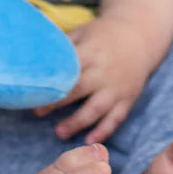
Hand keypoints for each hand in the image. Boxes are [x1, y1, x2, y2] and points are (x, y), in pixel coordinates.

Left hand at [33, 15, 153, 144]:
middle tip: (37, 113)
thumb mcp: (84, 32)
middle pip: (79, 90)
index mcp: (92, 51)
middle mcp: (105, 71)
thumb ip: (63, 45)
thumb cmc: (104, 34)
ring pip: (97, 109)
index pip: (68, 69)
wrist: (140, 37)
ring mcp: (118, 87)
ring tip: (59, 133)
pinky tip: (89, 141)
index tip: (33, 91)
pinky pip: (116, 118)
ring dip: (77, 123)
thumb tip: (35, 56)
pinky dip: (104, 131)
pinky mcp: (128, 98)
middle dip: (57, 103)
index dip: (51, 81)